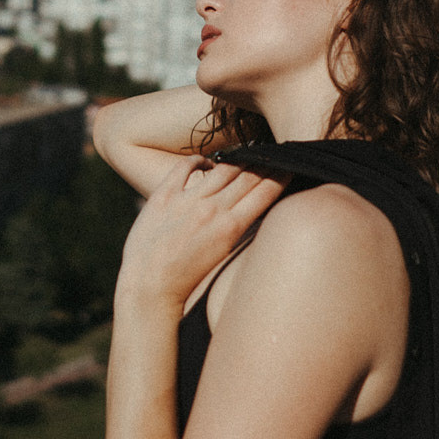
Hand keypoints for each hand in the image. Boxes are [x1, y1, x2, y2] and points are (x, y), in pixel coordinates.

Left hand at [115, 155, 286, 314]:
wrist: (149, 287)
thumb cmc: (188, 281)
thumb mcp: (223, 257)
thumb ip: (237, 230)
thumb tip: (251, 209)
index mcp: (231, 228)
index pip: (265, 191)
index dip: (281, 175)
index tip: (289, 166)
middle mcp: (212, 209)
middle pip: (248, 175)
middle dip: (265, 162)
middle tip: (274, 154)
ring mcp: (187, 199)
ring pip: (223, 167)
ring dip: (239, 158)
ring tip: (248, 151)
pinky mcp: (164, 195)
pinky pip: (185, 165)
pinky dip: (199, 160)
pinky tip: (206, 162)